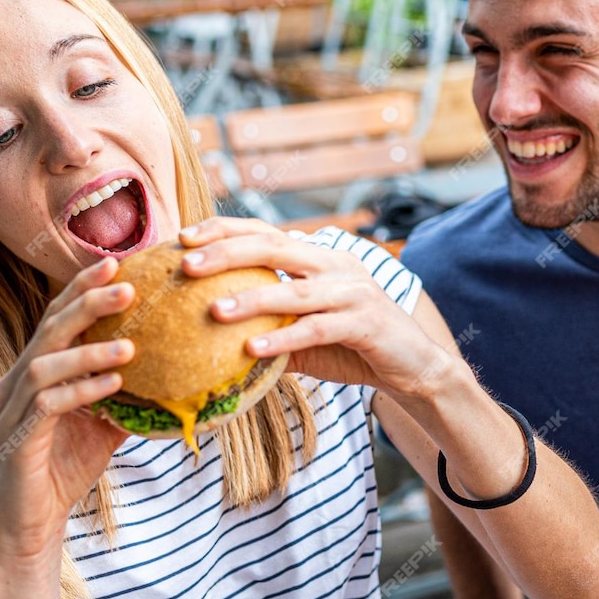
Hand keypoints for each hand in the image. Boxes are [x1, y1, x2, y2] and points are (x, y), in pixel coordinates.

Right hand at [0, 258, 134, 564]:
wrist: (32, 524)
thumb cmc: (65, 468)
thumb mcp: (103, 424)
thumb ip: (125, 395)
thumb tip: (172, 372)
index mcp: (31, 371)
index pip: (56, 319)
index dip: (83, 289)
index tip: (120, 264)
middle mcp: (13, 382)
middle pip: (49, 329)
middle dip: (87, 303)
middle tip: (127, 284)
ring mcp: (10, 410)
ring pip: (45, 364)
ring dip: (89, 350)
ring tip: (130, 344)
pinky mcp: (16, 439)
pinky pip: (49, 406)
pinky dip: (83, 391)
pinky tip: (115, 385)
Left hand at [177, 217, 455, 400]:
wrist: (414, 367)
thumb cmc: (354, 347)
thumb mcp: (305, 334)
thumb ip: (269, 327)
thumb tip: (211, 341)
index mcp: (318, 258)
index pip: (265, 232)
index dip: (224, 230)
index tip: (183, 238)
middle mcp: (335, 265)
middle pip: (274, 246)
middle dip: (226, 252)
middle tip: (187, 263)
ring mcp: (353, 292)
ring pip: (293, 290)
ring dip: (251, 299)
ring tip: (213, 309)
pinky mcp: (365, 323)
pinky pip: (317, 328)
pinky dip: (283, 339)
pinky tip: (252, 350)